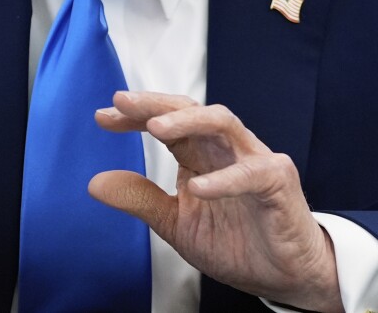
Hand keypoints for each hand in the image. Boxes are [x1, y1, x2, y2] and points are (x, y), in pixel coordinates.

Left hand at [90, 92, 344, 312]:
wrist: (283, 276)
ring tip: (155, 129)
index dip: (136, 115)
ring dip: (189, 122)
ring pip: (224, 123)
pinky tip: (198, 187)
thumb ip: (141, 199)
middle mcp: (227, 149)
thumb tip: (95, 182)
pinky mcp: (279, 182)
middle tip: (123, 102)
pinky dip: (224, 179)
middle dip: (157, 104)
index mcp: (202, 155)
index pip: (167, 122)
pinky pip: (252, 172)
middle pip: (192, 111)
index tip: (103, 116)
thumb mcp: (176, 223)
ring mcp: (255, 161)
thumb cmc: (237, 243)